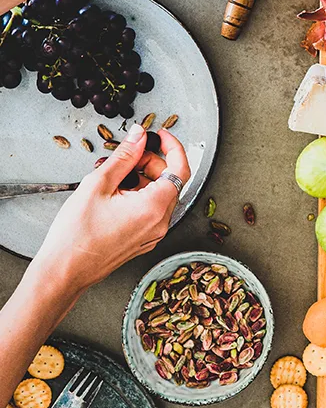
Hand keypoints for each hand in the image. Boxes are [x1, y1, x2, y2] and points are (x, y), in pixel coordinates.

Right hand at [33, 123, 190, 290]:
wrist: (63, 272)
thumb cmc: (76, 236)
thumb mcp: (99, 184)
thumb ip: (124, 156)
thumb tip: (138, 136)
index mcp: (154, 207)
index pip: (180, 168)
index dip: (172, 146)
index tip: (161, 135)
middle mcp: (160, 223)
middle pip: (170, 180)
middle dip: (151, 162)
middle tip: (128, 156)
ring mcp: (153, 234)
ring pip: (159, 195)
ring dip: (143, 179)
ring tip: (115, 177)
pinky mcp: (144, 240)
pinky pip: (151, 210)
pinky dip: (140, 195)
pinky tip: (115, 194)